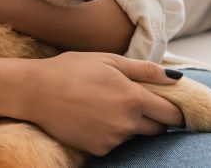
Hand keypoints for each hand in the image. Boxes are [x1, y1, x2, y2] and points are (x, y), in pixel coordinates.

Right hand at [18, 52, 184, 155]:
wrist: (35, 92)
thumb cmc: (72, 70)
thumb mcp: (110, 60)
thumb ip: (145, 70)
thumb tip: (175, 78)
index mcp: (133, 98)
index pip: (171, 113)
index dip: (175, 109)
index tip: (171, 104)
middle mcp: (126, 124)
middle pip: (158, 129)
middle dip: (154, 117)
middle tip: (135, 101)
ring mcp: (112, 140)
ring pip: (135, 136)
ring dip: (131, 124)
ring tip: (106, 104)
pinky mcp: (98, 150)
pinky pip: (116, 143)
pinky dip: (112, 132)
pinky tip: (95, 116)